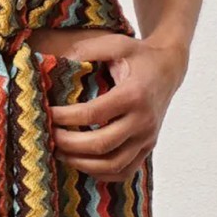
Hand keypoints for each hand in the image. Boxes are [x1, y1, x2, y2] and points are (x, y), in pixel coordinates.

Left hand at [47, 31, 186, 182]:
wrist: (169, 69)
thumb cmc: (138, 56)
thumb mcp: (115, 43)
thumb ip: (88, 50)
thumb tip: (58, 62)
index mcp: (133, 94)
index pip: (93, 114)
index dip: (66, 117)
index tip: (47, 112)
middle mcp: (143, 120)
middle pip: (101, 145)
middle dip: (68, 143)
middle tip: (47, 134)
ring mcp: (147, 138)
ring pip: (112, 165)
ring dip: (80, 163)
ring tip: (59, 151)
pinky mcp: (148, 148)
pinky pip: (123, 172)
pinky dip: (99, 173)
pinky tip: (80, 161)